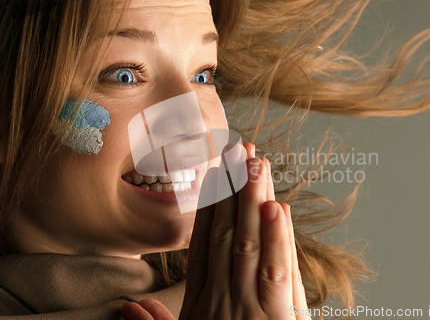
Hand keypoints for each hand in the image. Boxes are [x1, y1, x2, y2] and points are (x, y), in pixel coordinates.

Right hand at [121, 142, 310, 319]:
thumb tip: (129, 304)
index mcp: (201, 305)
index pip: (203, 245)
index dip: (209, 206)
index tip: (214, 174)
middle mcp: (222, 299)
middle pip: (226, 235)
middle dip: (232, 190)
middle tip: (236, 149)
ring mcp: (249, 308)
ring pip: (249, 245)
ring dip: (253, 202)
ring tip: (255, 162)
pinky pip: (276, 274)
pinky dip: (277, 240)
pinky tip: (276, 209)